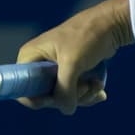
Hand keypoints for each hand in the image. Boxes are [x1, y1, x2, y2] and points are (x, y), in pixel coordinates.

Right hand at [16, 0, 130, 114]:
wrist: (111, 25)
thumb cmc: (87, 36)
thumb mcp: (72, 63)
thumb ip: (65, 89)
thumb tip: (66, 110)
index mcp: (30, 57)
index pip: (22, 89)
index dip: (37, 99)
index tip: (56, 99)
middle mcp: (39, 63)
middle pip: (45, 96)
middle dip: (68, 96)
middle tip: (84, 86)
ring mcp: (55, 69)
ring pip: (62, 97)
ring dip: (82, 95)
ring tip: (95, 84)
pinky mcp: (70, 72)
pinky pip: (74, 92)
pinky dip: (87, 93)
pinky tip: (99, 86)